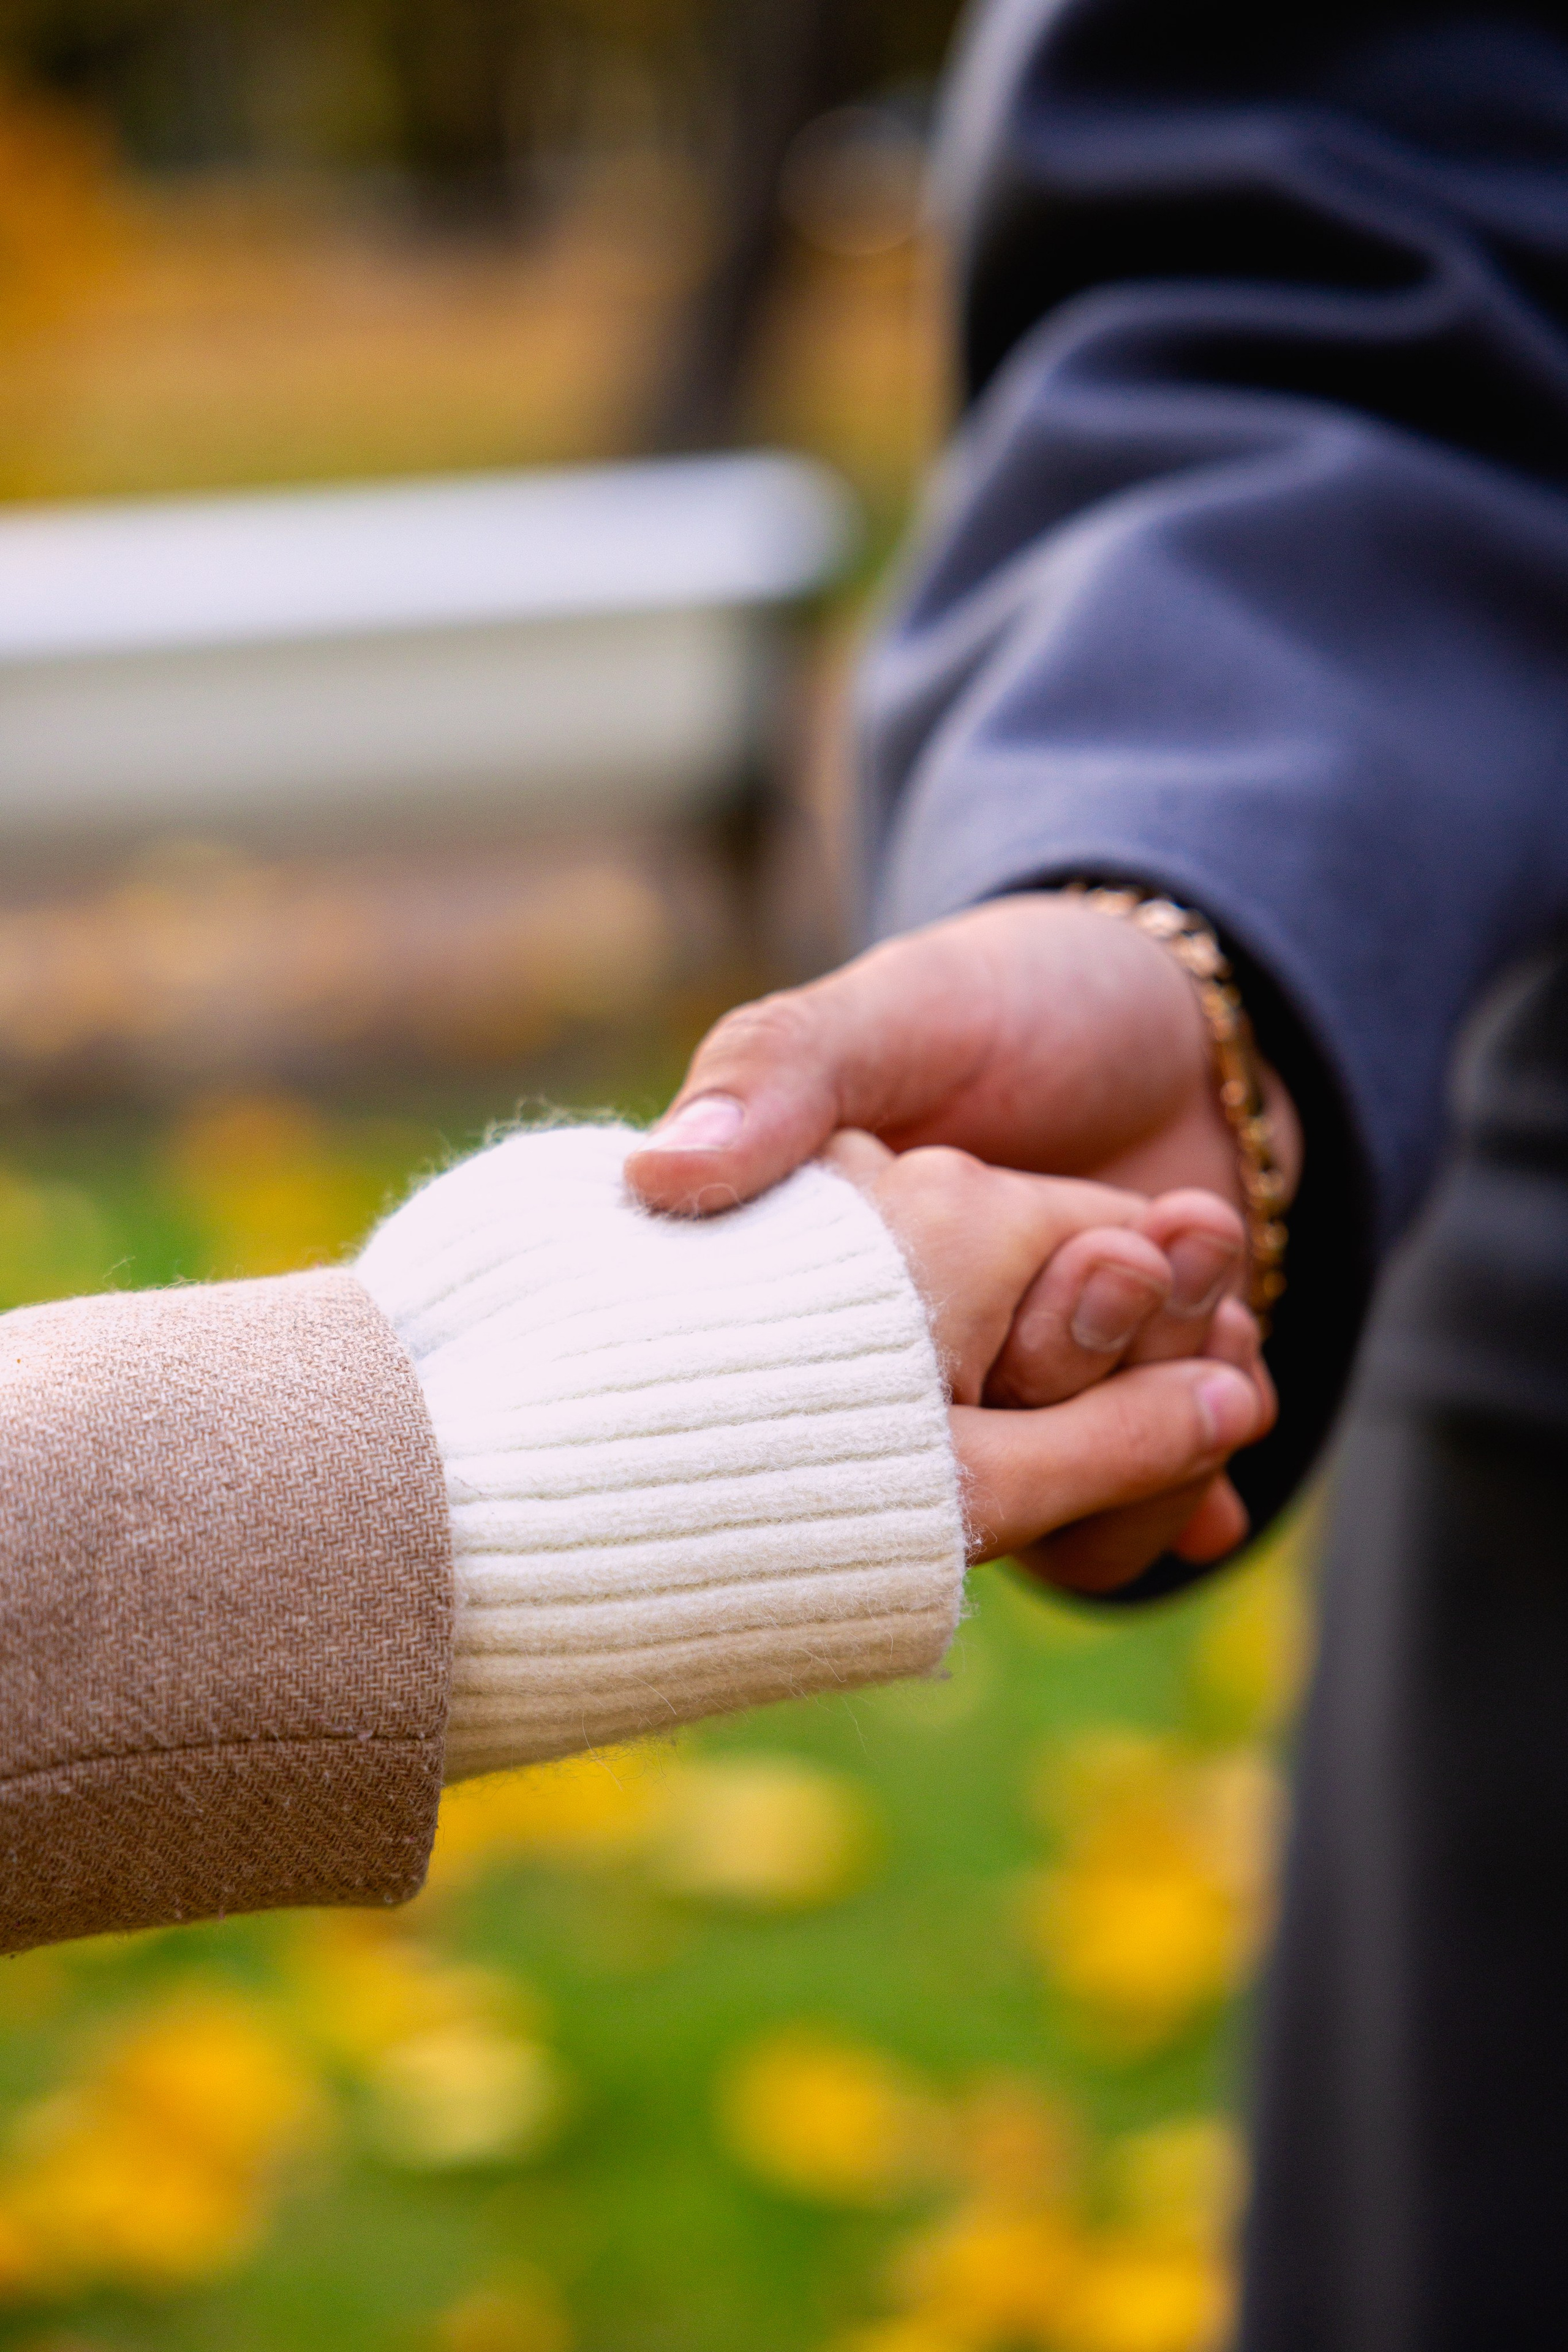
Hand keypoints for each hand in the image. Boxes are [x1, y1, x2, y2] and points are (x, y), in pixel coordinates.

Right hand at [626, 895, 1302, 1590]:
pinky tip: (1237, 1347)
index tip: (1108, 1249)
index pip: (861, 1399)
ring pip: (1072, 1518)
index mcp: (809, 1296)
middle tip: (1148, 1247)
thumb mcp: (893, 1011)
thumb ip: (785, 1074)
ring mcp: (999, 1427)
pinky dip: (1207, 1449)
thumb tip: (657, 1177)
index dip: (991, 1338)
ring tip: (1205, 1251)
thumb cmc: (1013, 1000)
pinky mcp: (1092, 1453)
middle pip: (983, 1468)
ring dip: (1165, 1391)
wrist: (1183, 1024)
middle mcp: (893, 1386)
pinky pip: (1138, 1531)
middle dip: (1093, 1350)